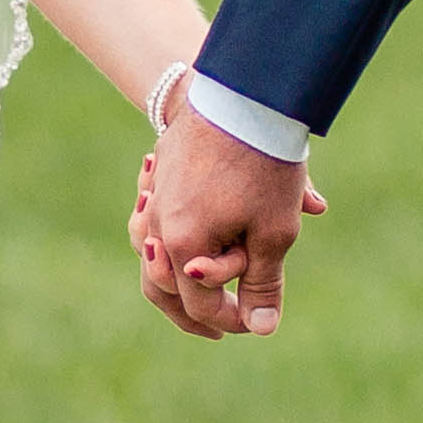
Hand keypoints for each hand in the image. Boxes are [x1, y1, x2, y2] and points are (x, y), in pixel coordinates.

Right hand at [134, 112, 322, 337]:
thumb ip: (263, 284)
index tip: (253, 323)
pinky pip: (151, 218)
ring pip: (149, 254)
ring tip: (196, 287)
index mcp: (182, 246)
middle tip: (219, 327)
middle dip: (192, 311)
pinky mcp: (159, 172)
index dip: (229, 321)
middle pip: (162, 288)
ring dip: (172, 277)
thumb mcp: (273, 232)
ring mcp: (152, 198)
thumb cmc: (263, 165)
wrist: (244, 93)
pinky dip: (164, 237)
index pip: (199, 305)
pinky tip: (178, 236)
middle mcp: (156, 226)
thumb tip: (261, 329)